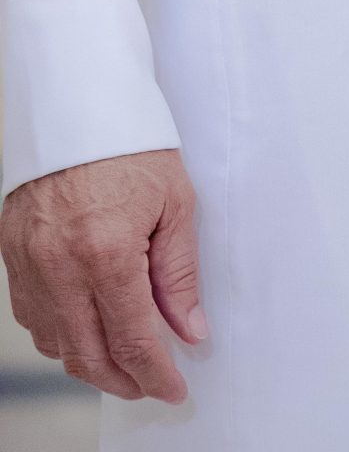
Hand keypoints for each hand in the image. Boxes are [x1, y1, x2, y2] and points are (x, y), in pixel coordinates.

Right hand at [1, 149, 204, 403]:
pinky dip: (60, 334)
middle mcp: (60, 266)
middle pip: (88, 355)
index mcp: (106, 252)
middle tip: (151, 382)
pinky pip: (32, 317)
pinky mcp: (11, 253)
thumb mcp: (175, 203)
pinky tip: (86, 327)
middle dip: (123, 380)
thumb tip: (188, 330)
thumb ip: (179, 275)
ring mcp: (29, 262)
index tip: (174, 389)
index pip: (132, 339)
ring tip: (123, 358)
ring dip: (89, 361)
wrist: (79, 102)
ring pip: (55, 344)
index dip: (156, 373)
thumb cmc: (132, 144)